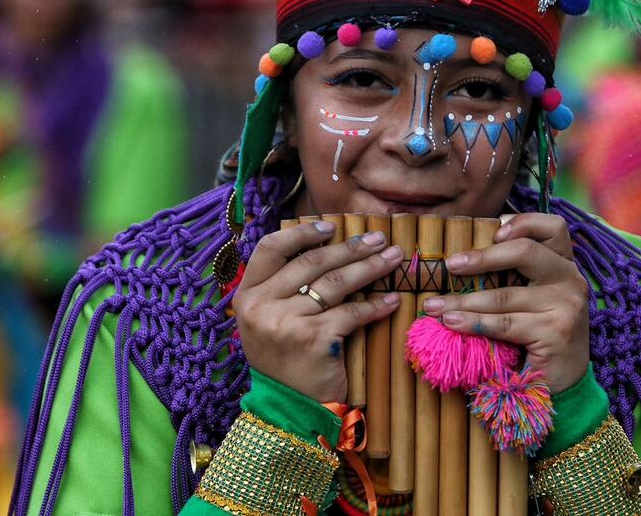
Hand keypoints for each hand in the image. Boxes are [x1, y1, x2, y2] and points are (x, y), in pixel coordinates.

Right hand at [234, 220, 402, 402]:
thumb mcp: (268, 322)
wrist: (290, 412)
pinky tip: (392, 300)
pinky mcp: (314, 339)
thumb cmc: (285, 362)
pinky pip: (352, 312)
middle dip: (351, 248)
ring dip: (370, 267)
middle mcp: (261, 305)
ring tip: (394, 259)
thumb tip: (320, 245)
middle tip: (380, 240)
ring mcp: (286, 322)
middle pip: (312, 262)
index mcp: (247, 296)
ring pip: (335, 283)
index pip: (270, 248)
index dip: (302, 233)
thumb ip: (282, 288)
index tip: (331, 227)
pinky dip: (376, 305)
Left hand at [422, 213, 589, 393]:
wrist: (562, 387)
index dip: (523, 223)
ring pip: (505, 294)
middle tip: (450, 265)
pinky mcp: (556, 331)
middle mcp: (571, 280)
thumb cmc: (536, 338)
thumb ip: (513, 276)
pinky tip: (451, 323)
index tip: (493, 230)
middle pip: (526, 252)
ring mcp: (566, 305)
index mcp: (565, 265)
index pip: (553, 227)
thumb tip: (462, 258)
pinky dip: (472, 322)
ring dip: (463, 300)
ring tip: (434, 306)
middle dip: (482, 257)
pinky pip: (504, 323)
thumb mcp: (530, 300)